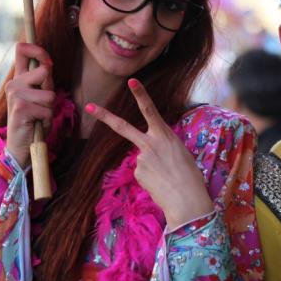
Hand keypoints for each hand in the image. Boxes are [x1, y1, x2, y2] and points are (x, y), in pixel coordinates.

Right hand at [5, 43, 54, 166]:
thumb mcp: (41, 96)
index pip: (22, 50)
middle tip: (42, 104)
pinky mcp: (20, 108)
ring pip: (50, 94)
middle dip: (51, 89)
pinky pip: (47, 109)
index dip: (37, 49)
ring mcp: (15, 95)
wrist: (22, 146)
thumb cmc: (35, 119)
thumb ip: (44, 81)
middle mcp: (14, 84)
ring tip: (39, 115)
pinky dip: (47, 119)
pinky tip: (37, 124)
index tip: (47, 61)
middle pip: (45, 71)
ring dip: (50, 108)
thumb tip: (48, 64)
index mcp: (19, 78)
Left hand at [86, 78, 214, 227]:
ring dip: (152, 167)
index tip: (131, 81)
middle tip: (89, 106)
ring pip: (142, 158)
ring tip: (167, 176)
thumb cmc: (190, 175)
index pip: (150, 110)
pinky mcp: (137, 173)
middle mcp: (150, 143)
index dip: (140, 94)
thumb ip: (163, 146)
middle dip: (105, 116)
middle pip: (123, 126)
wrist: (186, 199)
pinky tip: (161, 183)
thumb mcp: (180, 152)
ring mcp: (141, 158)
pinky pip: (142, 172)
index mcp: (165, 135)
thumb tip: (149, 152)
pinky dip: (151, 177)